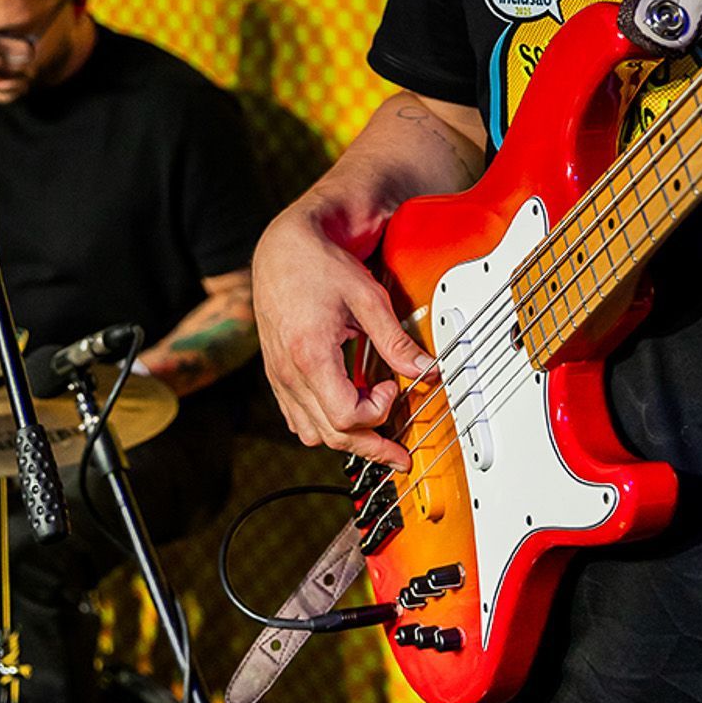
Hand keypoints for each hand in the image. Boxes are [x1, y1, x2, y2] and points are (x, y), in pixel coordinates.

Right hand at [253, 192, 430, 468]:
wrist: (282, 248)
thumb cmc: (320, 265)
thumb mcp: (366, 297)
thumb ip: (395, 339)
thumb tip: (425, 369)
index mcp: (311, 355)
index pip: (346, 416)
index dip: (377, 413)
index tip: (392, 389)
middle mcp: (289, 372)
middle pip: (331, 434)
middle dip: (370, 447)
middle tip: (399, 455)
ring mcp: (279, 376)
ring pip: (311, 433)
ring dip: (344, 438)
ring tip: (374, 432)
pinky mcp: (276, 374)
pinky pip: (296, 418)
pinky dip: (321, 425)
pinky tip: (343, 413)